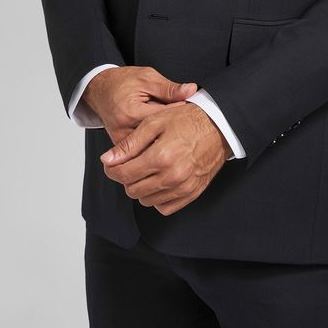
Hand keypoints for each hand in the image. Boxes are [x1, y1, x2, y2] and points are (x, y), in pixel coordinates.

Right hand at [83, 66, 198, 145]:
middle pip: (159, 138)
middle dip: (176, 132)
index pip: (165, 118)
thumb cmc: (123, 82)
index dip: (182, 114)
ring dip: (166, 142)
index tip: (194, 111)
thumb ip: (169, 88)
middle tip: (191, 127)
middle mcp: (125, 130)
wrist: (100, 91)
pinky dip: (155, 146)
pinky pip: (143, 152)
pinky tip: (166, 141)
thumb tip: (191, 90)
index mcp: (132, 112)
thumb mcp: (147, 78)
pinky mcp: (122, 149)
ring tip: (181, 136)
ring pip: (151, 148)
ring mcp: (122, 142)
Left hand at [100, 102, 230, 215]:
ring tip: (146, 169)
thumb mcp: (155, 122)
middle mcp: (172, 176)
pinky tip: (158, 180)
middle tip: (129, 163)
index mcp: (161, 156)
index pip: (124, 174)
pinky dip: (157, 198)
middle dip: (125, 177)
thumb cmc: (188, 119)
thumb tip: (107, 159)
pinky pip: (165, 207)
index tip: (111, 163)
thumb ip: (130, 143)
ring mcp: (183, 187)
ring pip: (146, 200)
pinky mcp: (192, 193)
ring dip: (140, 187)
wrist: (219, 125)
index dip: (112, 169)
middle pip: (133, 190)